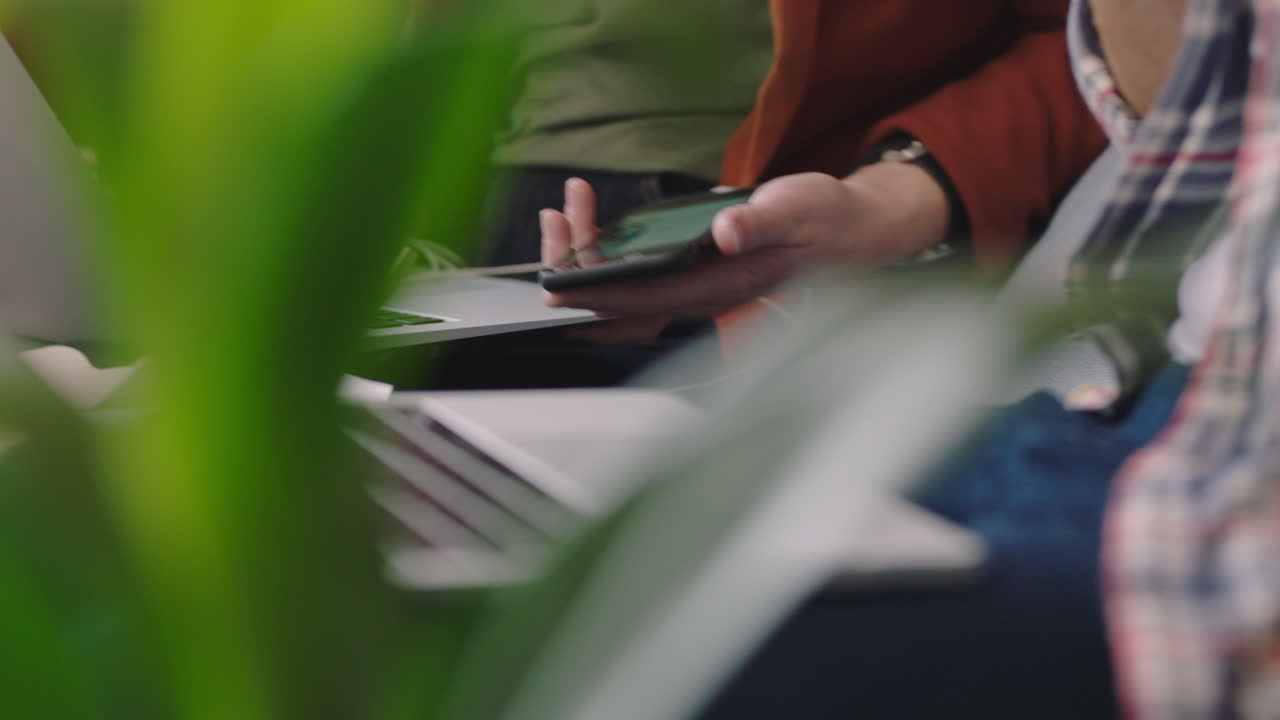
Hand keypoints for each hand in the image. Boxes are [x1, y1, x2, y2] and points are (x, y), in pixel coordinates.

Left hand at [541, 163, 948, 329]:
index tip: (554, 277)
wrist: (855, 232)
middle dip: (577, 263)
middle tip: (554, 220)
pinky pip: (642, 276)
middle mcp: (702, 296)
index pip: (640, 298)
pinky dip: (612, 252)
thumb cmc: (827, 221)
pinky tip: (599, 225)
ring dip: (589, 254)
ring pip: (628, 289)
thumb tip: (725, 233)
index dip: (593, 290)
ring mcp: (698, 289)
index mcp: (718, 285)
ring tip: (566, 211)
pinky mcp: (699, 276)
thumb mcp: (798, 207)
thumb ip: (761, 221)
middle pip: (622, 300)